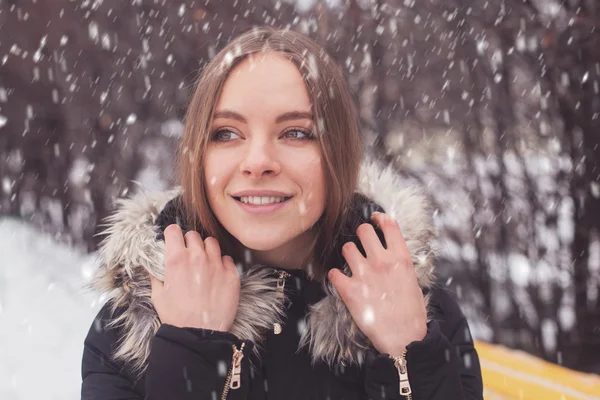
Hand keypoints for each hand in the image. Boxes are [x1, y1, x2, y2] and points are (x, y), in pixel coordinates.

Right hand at [149, 224, 239, 330]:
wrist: (199, 334)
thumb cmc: (177, 317)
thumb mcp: (158, 295)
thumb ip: (155, 275)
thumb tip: (151, 266)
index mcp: (177, 259)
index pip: (174, 231)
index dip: (172, 234)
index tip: (173, 239)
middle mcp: (198, 257)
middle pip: (194, 235)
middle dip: (189, 242)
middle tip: (188, 254)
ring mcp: (216, 264)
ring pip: (212, 242)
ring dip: (206, 249)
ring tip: (204, 262)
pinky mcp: (231, 274)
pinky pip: (227, 258)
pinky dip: (221, 263)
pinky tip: (217, 274)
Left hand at [328, 212, 427, 355]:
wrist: (403, 337)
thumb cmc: (411, 312)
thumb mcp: (413, 280)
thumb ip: (399, 262)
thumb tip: (390, 251)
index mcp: (400, 258)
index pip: (388, 224)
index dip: (379, 218)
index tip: (374, 219)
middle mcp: (382, 261)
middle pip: (363, 231)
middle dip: (360, 235)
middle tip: (361, 245)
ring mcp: (364, 274)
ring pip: (347, 248)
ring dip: (348, 254)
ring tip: (352, 264)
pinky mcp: (350, 290)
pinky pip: (333, 273)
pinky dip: (335, 276)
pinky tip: (341, 281)